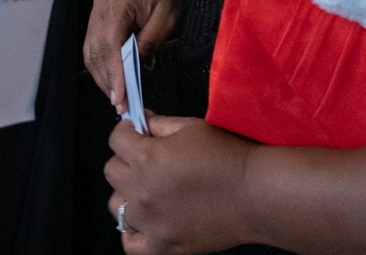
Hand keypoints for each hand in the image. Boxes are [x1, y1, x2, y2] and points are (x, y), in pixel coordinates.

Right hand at [83, 0, 193, 113]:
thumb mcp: (167, 17)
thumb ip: (150, 41)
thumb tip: (135, 67)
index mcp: (117, 2)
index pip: (109, 45)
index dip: (114, 74)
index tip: (120, 98)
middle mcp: (100, 7)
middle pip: (96, 50)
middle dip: (106, 80)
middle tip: (120, 105)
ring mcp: (97, 11)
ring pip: (91, 50)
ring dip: (102, 76)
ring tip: (117, 98)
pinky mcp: (99, 16)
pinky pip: (94, 45)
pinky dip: (102, 65)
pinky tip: (113, 80)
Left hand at [106, 114, 256, 254]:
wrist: (255, 193)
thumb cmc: (227, 155)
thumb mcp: (191, 127)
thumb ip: (159, 123)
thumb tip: (142, 122)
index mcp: (146, 157)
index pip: (116, 139)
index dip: (127, 131)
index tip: (137, 132)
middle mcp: (142, 190)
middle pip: (111, 170)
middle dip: (126, 159)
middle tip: (147, 158)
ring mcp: (150, 222)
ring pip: (115, 205)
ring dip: (128, 194)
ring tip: (150, 188)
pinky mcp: (162, 246)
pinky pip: (129, 244)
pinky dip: (133, 232)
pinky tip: (147, 220)